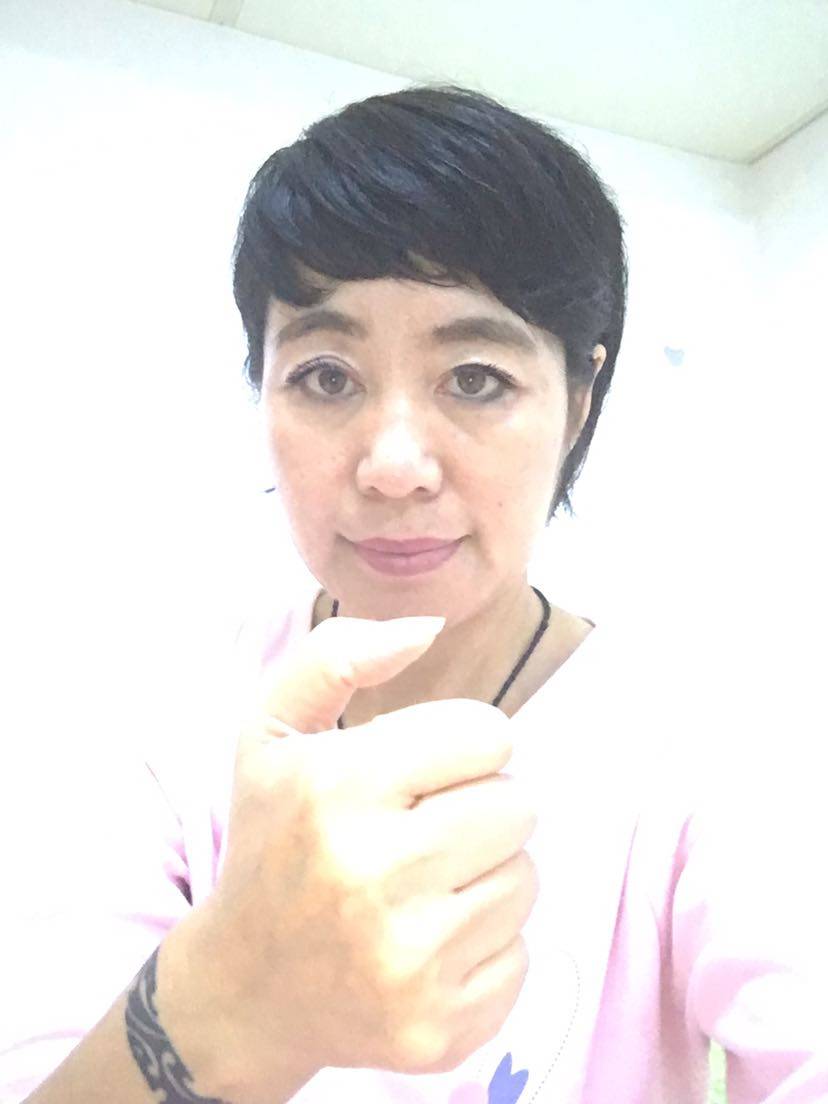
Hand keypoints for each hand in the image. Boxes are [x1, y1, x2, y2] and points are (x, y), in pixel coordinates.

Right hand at [190, 611, 538, 1097]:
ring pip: (526, 879)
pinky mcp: (438, 1030)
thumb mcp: (272, 730)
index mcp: (334, 788)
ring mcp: (407, 963)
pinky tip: (427, 940)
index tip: (425, 768)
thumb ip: (338, 655)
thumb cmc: (272, 841)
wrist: (247, 987)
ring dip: (486, 872)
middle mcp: (371, 876)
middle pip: (518, 807)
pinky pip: (521, 955)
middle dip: (480, 806)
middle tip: (426, 827)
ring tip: (423, 883)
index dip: (462, 744)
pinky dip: (484, 943)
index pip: (488, 735)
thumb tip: (428, 626)